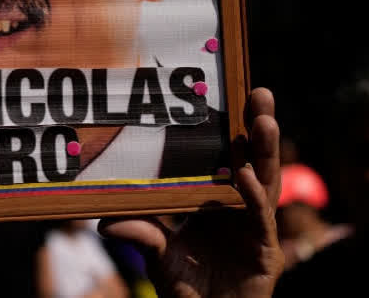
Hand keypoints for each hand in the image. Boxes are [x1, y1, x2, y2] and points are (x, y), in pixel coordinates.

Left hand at [99, 87, 284, 297]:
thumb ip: (140, 234)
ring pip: (264, 182)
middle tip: (258, 91)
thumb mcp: (158, 256)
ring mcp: (256, 228)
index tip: (228, 90)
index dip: (232, 126)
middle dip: (257, 125)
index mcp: (218, 200)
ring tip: (262, 120)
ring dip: (264, 151)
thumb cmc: (188, 287)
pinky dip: (251, 196)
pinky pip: (258, 218)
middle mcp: (241, 208)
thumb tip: (102, 222)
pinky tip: (243, 175)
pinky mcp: (266, 252)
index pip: (228, 155)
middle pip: (252, 159)